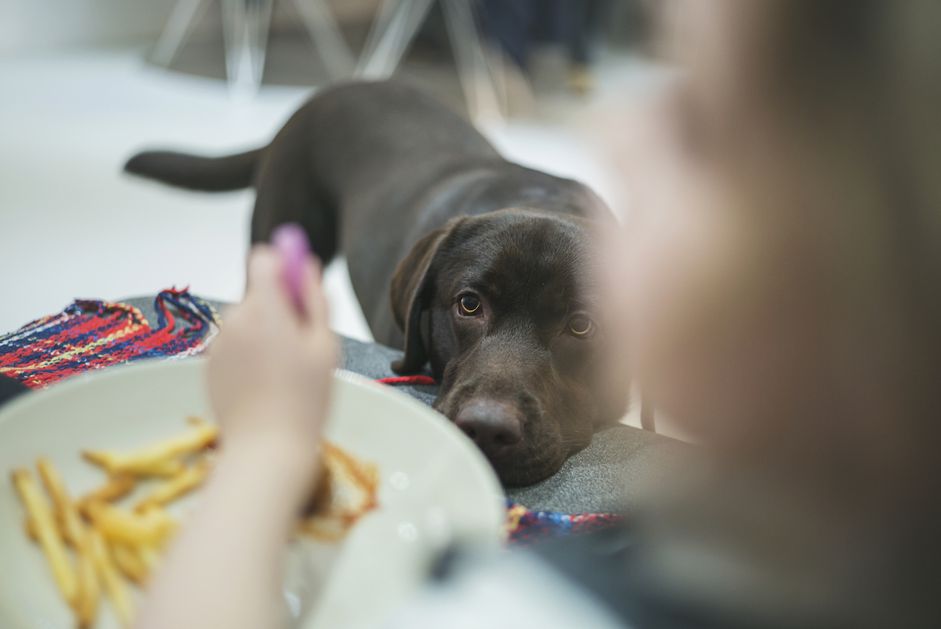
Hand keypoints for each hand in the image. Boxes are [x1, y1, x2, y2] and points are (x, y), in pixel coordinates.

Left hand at [207, 246, 336, 487]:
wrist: (266, 449)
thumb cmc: (306, 399)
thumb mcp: (325, 346)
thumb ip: (315, 299)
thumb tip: (306, 266)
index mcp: (266, 309)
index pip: (264, 259)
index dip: (283, 266)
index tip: (298, 288)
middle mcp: (236, 319)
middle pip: (258, 294)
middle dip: (278, 309)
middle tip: (302, 347)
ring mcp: (218, 343)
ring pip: (247, 322)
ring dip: (264, 335)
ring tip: (284, 374)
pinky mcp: (209, 365)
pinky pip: (234, 346)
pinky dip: (248, 356)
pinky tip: (264, 387)